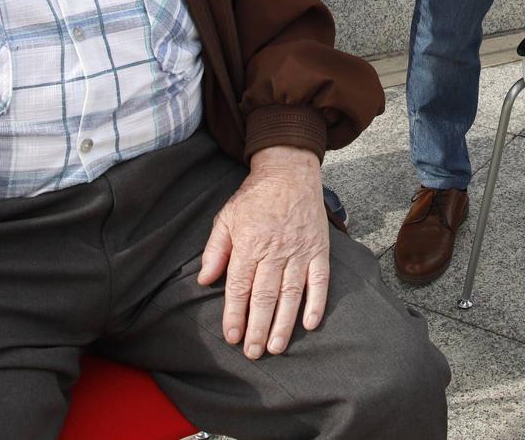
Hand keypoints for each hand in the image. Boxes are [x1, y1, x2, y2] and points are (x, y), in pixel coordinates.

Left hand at [198, 146, 330, 358]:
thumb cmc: (255, 197)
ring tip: (277, 346)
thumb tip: (204, 280)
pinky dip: (316, 302)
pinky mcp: (319, 249)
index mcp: (250, 243)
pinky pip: (320, 280)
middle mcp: (275, 250)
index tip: (231, 336)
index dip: (235, 314)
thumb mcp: (227, 217)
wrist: (290, 171)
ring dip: (284, 323)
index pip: (240, 286)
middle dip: (258, 327)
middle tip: (253, 352)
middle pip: (265, 296)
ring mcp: (300, 250)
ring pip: (291, 293)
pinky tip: (310, 322)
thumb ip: (215, 249)